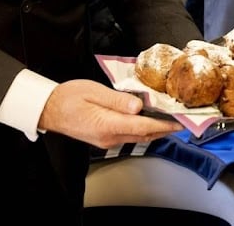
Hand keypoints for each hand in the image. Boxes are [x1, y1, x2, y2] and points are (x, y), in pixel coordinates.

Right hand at [38, 79, 181, 148]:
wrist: (49, 110)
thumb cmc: (68, 97)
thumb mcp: (93, 91)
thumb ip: (117, 99)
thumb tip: (138, 105)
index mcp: (107, 124)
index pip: (142, 126)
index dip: (164, 124)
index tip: (180, 122)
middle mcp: (109, 137)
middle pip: (144, 134)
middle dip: (166, 128)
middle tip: (184, 120)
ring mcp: (107, 140)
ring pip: (138, 136)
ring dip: (156, 129)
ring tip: (172, 119)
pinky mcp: (104, 139)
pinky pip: (130, 135)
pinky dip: (144, 128)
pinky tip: (150, 119)